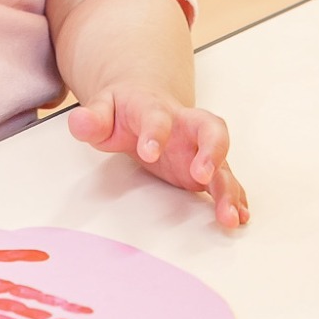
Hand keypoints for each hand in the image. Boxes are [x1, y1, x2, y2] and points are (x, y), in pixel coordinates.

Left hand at [69, 85, 248, 228]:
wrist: (142, 102)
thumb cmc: (122, 110)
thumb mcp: (101, 110)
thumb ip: (92, 118)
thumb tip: (80, 121)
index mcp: (155, 109)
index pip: (158, 116)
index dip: (155, 132)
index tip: (148, 151)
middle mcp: (185, 125)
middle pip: (210, 128)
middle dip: (212, 151)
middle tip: (203, 176)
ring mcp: (199, 146)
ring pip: (224, 160)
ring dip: (229, 187)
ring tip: (229, 215)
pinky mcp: (207, 167)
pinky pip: (226, 180)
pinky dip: (235, 198)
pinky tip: (239, 216)